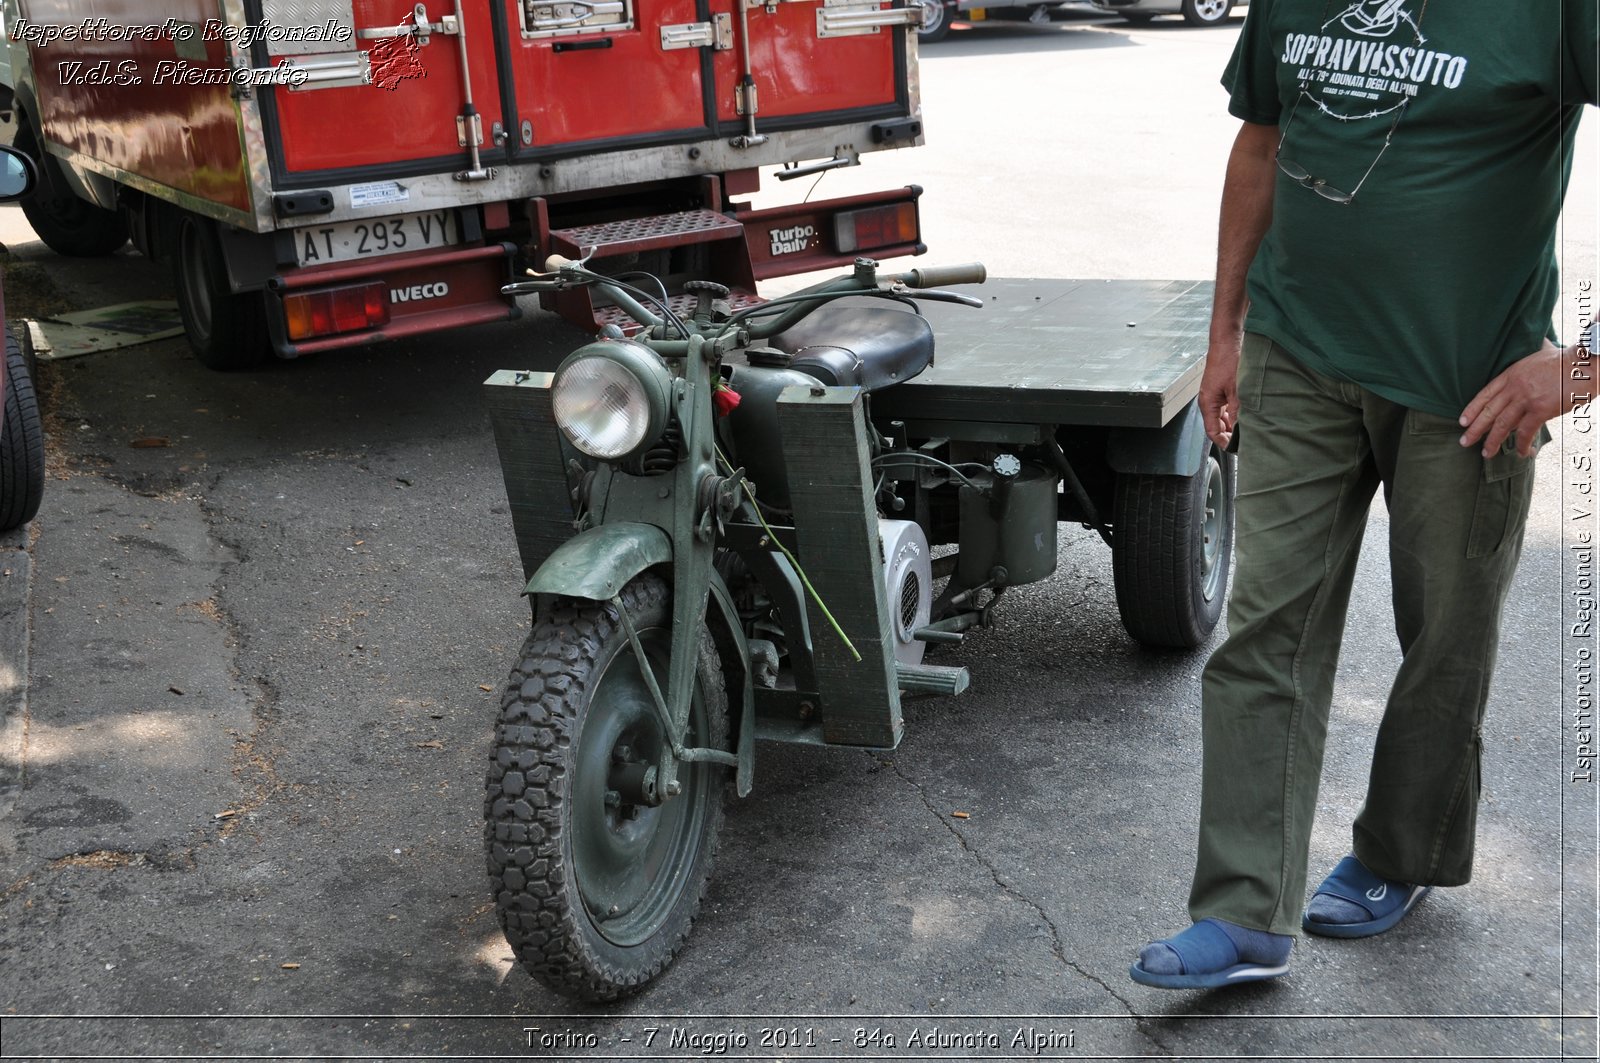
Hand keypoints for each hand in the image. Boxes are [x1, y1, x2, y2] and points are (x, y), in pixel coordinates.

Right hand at [1200, 337, 1241, 448]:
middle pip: (1216, 426)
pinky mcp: (1220, 390)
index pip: (1212, 431)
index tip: (1236, 448)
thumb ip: (1237, 412)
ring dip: (1232, 424)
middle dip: (1229, 434)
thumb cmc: (1228, 361)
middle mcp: (1208, 401)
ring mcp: (1214, 396)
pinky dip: (1233, 413)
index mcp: (1208, 403)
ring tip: (1247, 426)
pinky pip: (1225, 408)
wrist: (1226, 342)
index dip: (1224, 442)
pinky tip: (1245, 413)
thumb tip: (1240, 429)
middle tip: (1245, 438)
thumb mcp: (1237, 390)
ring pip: (1221, 417)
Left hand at [1458, 342, 1572, 458]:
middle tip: (1464, 442)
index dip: (1472, 409)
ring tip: (1487, 454)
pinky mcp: (1541, 409)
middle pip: (1488, 411)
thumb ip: (1530, 355)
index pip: (1485, 394)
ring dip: (1493, 441)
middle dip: (1475, 430)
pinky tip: (1522, 453)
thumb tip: (1534, 343)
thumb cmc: (1566, 359)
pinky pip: (1526, 432)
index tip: (1462, 422)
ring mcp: (1526, 398)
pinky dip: (1523, 444)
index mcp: (1512, 374)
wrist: (1585, 363)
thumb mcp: (1539, 352)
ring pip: (1502, 424)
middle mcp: (1514, 387)